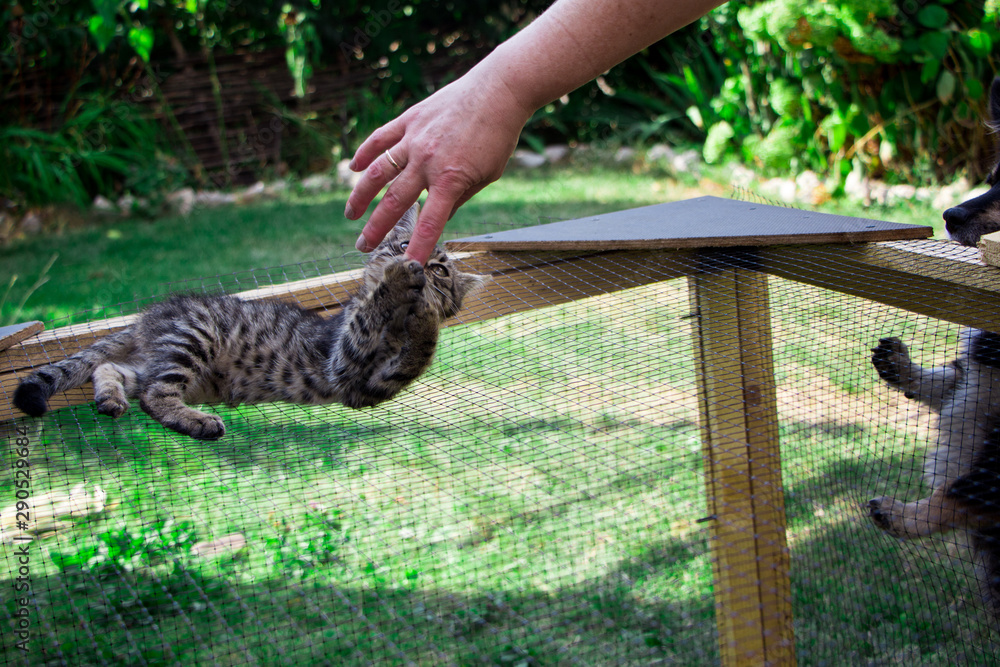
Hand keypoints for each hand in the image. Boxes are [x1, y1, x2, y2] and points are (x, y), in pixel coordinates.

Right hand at [345, 63, 533, 263]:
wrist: (499, 90)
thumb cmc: (498, 136)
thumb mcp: (487, 175)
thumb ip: (460, 196)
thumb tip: (440, 217)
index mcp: (450, 180)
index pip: (429, 222)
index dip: (417, 246)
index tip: (407, 266)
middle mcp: (427, 161)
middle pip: (394, 202)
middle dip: (377, 228)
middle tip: (363, 246)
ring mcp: (415, 139)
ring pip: (378, 171)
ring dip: (360, 195)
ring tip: (351, 214)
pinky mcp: (410, 119)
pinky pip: (381, 138)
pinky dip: (365, 153)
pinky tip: (353, 167)